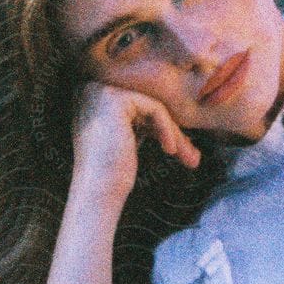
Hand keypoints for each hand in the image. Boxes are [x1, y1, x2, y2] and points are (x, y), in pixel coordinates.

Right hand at [70, 80, 201, 210]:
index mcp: (91, 98)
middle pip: (145, 107)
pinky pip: (154, 109)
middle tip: (193, 156)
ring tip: (191, 158)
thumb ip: (141, 123)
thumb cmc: (112, 176)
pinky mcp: (114, 99)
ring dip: (174, 134)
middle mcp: (91, 90)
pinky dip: (167, 129)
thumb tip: (171, 121)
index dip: (161, 128)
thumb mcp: (127, 141)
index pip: (137, 108)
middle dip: (172, 132)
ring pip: (153, 107)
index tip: (181, 149)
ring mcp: (101, 92)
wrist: (97, 193)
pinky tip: (171, 150)